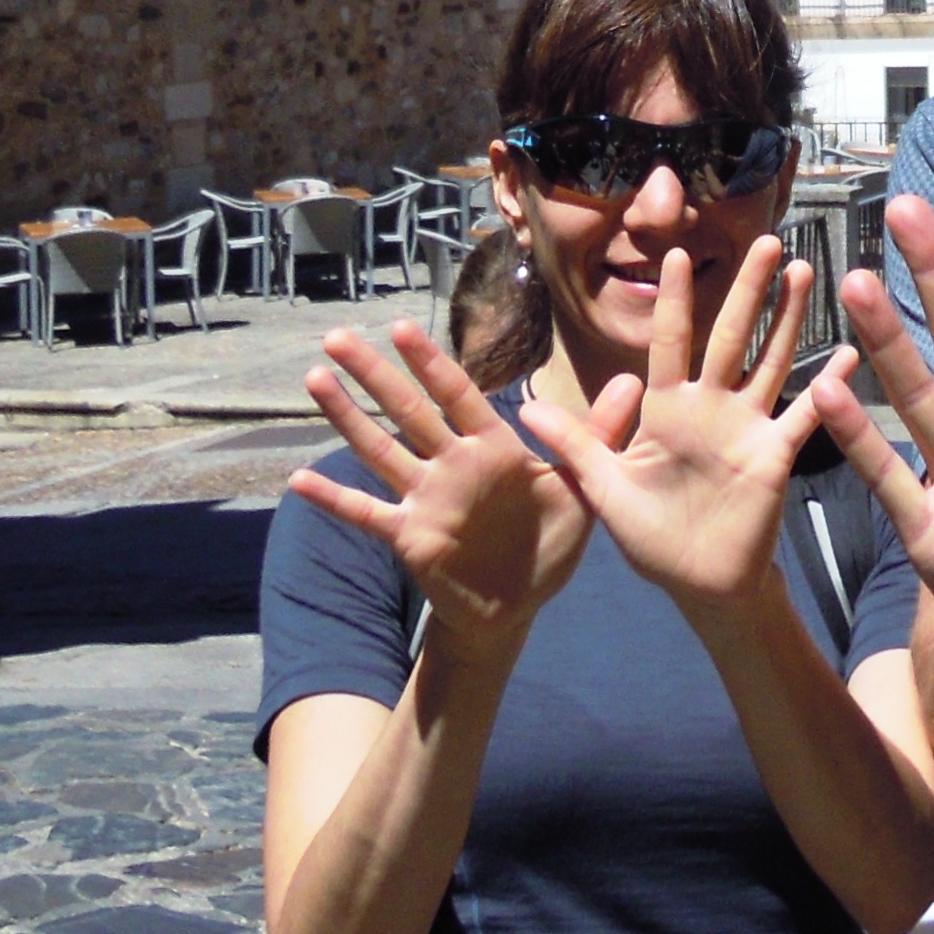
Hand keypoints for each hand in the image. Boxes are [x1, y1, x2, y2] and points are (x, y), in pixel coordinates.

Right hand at [291, 322, 604, 662]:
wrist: (521, 606)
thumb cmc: (549, 542)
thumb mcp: (584, 487)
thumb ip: (599, 434)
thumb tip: (636, 379)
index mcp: (493, 449)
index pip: (457, 395)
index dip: (430, 363)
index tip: (401, 328)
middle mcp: (452, 466)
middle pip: (407, 412)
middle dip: (374, 375)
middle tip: (336, 335)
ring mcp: (426, 500)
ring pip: (380, 451)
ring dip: (347, 418)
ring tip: (314, 380)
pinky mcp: (410, 538)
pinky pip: (367, 515)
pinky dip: (334, 499)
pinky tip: (297, 481)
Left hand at [527, 236, 832, 625]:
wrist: (698, 585)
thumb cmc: (651, 537)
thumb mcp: (604, 490)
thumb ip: (574, 445)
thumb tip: (524, 407)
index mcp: (667, 409)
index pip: (670, 342)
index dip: (674, 301)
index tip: (677, 253)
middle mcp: (710, 407)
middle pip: (730, 336)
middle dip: (746, 289)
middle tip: (765, 240)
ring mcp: (746, 427)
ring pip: (770, 360)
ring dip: (788, 318)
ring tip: (803, 271)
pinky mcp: (774, 455)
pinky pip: (803, 415)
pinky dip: (829, 387)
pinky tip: (851, 355)